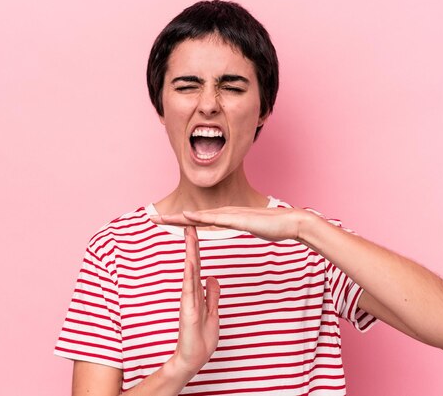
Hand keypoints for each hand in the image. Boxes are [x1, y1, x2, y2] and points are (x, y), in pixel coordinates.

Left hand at [151, 207, 310, 241]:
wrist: (290, 222)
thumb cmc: (273, 226)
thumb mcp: (250, 228)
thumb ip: (240, 225)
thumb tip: (234, 226)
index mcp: (226, 218)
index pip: (198, 219)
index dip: (180, 220)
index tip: (165, 221)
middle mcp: (225, 214)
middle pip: (193, 216)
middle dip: (172, 216)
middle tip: (152, 217)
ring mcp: (231, 215)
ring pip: (200, 216)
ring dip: (180, 217)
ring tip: (162, 217)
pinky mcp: (238, 219)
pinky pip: (215, 219)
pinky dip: (200, 218)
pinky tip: (187, 217)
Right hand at [171, 226, 219, 376]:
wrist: (193, 358)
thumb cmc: (201, 338)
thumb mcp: (213, 312)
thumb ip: (212, 294)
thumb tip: (212, 278)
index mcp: (197, 292)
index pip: (198, 265)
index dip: (197, 248)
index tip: (196, 230)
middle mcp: (190, 293)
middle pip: (192, 263)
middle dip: (191, 243)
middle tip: (189, 223)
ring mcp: (188, 301)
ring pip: (189, 272)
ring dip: (190, 253)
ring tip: (189, 235)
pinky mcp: (188, 311)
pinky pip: (189, 289)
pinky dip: (189, 275)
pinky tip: (189, 262)